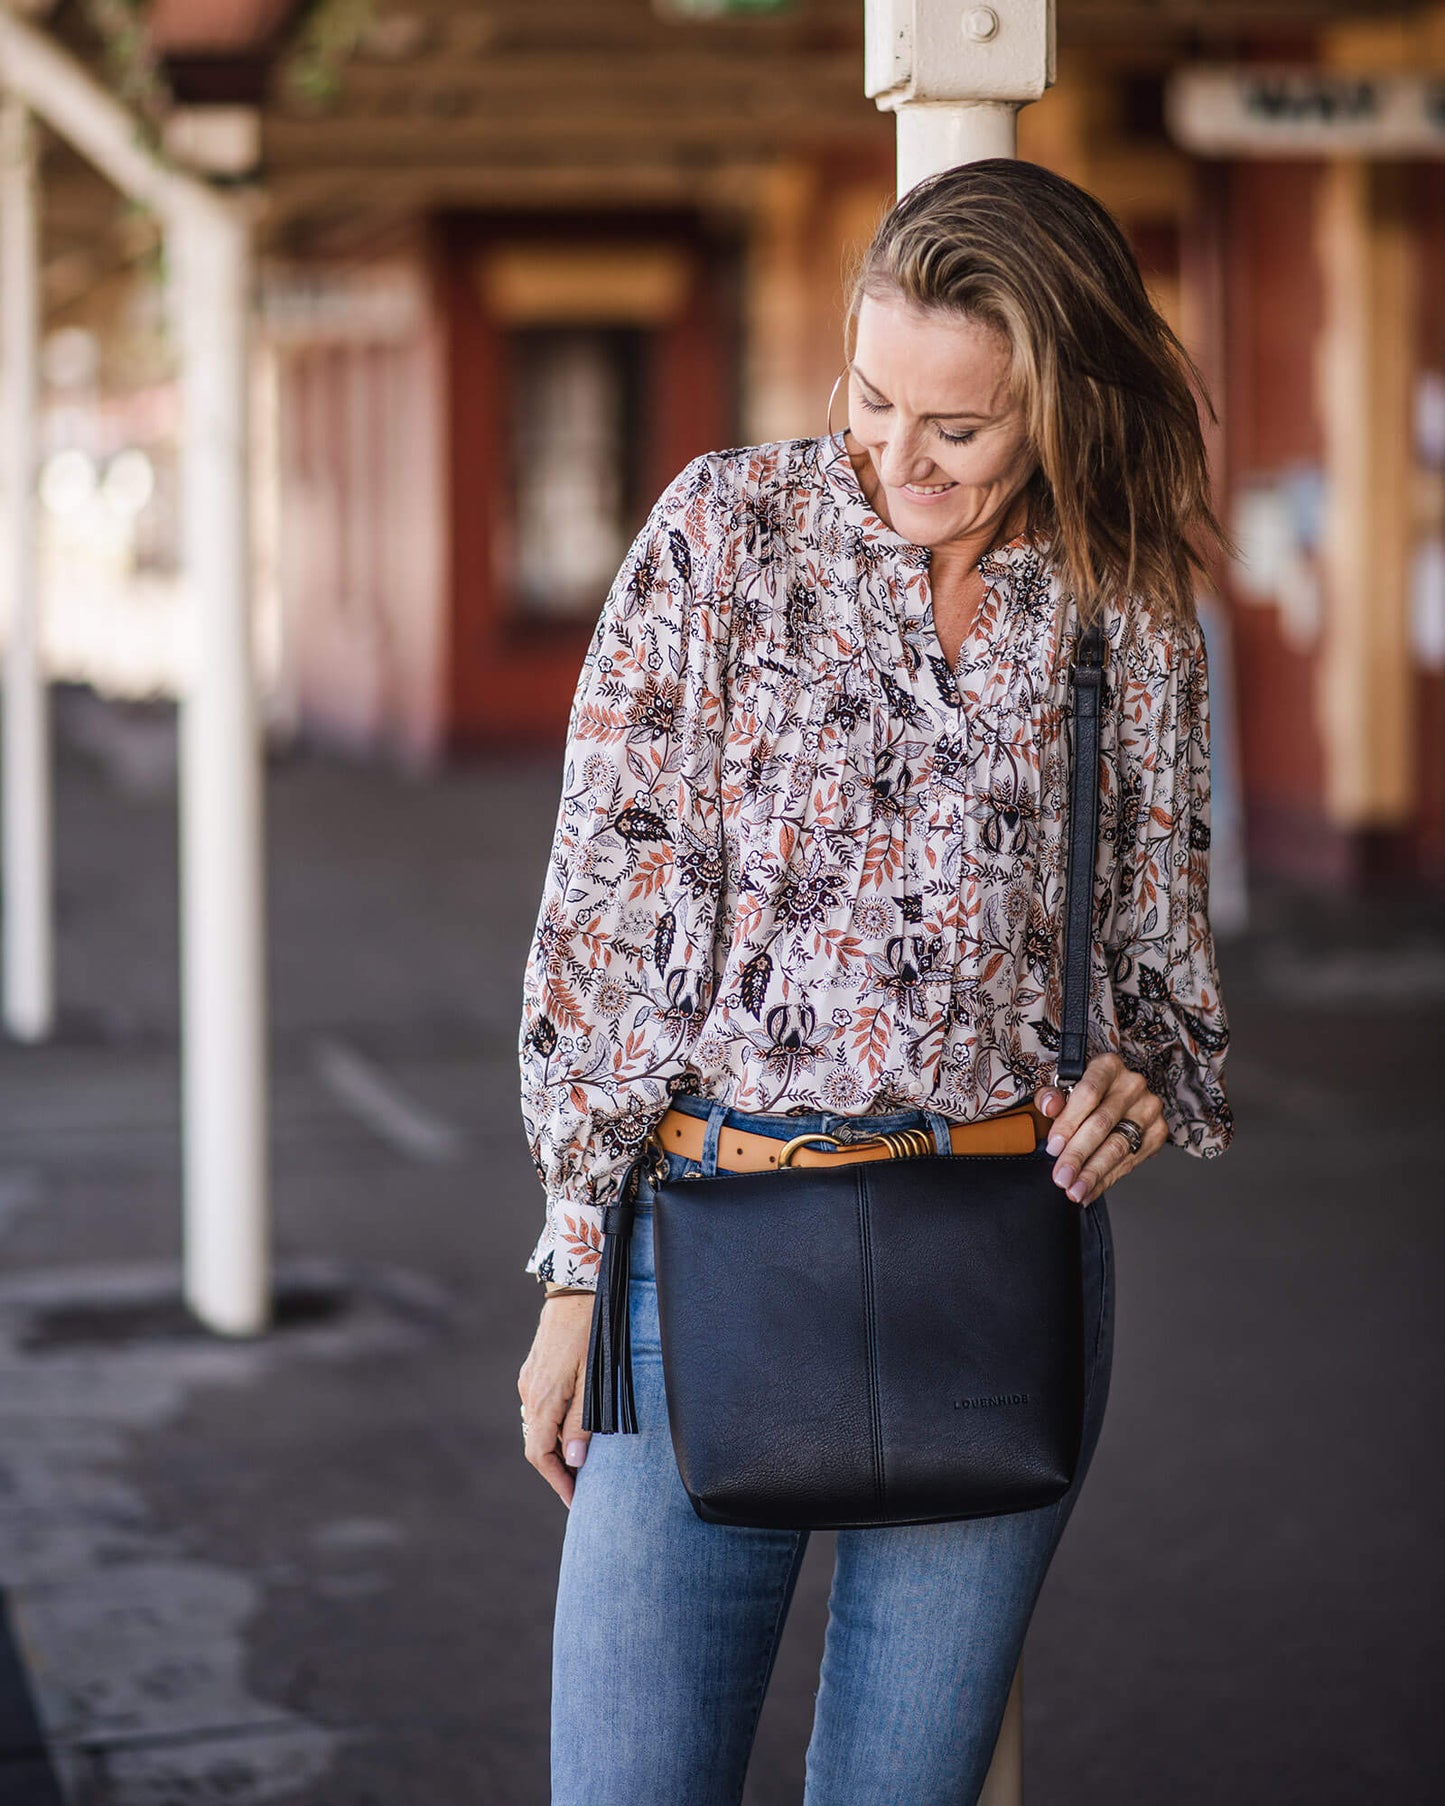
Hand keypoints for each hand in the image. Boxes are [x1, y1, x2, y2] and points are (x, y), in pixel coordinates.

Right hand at [517, 1295, 594, 1507]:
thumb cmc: (590, 1333)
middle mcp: (529, 1393)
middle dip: (558, 1468)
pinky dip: (551, 1426)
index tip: (576, 1499)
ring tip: (580, 1460)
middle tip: (582, 1485)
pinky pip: (537, 1408)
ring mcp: (528, 1380)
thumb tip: (574, 1459)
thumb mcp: (593, 1379)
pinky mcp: (533, 1370)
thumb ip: (582, 1420)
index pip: (541, 1455)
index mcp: (543, 1400)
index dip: (558, 1481)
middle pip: (537, 1445)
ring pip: (536, 1427)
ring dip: (555, 1447)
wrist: (575, 1289)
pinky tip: (571, 1427)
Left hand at [1034, 1053, 1167, 1207]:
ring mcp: (1149, 1109)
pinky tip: (1090, 1190)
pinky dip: (1107, 1179)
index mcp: (1108, 1066)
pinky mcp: (1158, 1132)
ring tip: (1074, 1190)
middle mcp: (1133, 1084)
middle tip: (1062, 1178)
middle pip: (1102, 1124)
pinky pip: (1130, 1161)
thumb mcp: (1063, 1089)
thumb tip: (1049, 1105)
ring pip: (1118, 1146)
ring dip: (1093, 1173)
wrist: (1118, 1099)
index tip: (1053, 1147)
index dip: (1069, 1122)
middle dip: (1078, 1155)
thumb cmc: (1085, 1095)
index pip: (1088, 1094)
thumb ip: (1051, 1097)